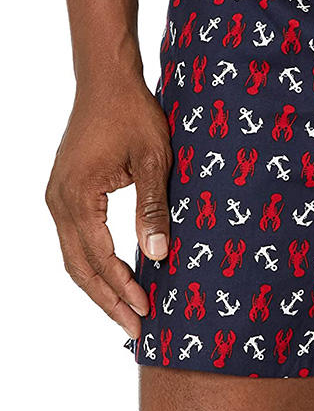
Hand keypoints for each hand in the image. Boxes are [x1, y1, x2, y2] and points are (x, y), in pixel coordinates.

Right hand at [45, 81, 172, 339]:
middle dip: (108, 300)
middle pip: (80, 268)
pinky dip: (95, 263)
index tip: (147, 314)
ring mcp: (58, 198)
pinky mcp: (66, 192)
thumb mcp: (154, 160)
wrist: (107, 81)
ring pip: (75, 257)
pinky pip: (77, 239)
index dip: (123, 289)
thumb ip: (153, 208)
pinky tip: (117, 275)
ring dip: (100, 286)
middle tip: (136, 328)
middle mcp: (58, 202)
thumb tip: (159, 254)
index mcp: (77, 198)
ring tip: (128, 311)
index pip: (100, 259)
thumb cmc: (134, 114)